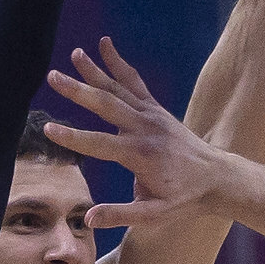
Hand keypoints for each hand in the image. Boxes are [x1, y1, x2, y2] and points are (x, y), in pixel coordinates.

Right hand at [41, 35, 233, 231]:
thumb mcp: (154, 215)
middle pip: (105, 104)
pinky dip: (118, 63)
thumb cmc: (184, 199)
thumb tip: (89, 219)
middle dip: (78, 90)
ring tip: (74, 53)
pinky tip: (104, 44)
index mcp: (139, 155)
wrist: (217, 177)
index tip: (47, 129)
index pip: (98, 144)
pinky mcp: (156, 108)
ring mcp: (151, 114)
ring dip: (94, 70)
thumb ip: (121, 214)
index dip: (72, 138)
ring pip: (118, 88)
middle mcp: (144, 128)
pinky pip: (133, 82)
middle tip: (52, 77)